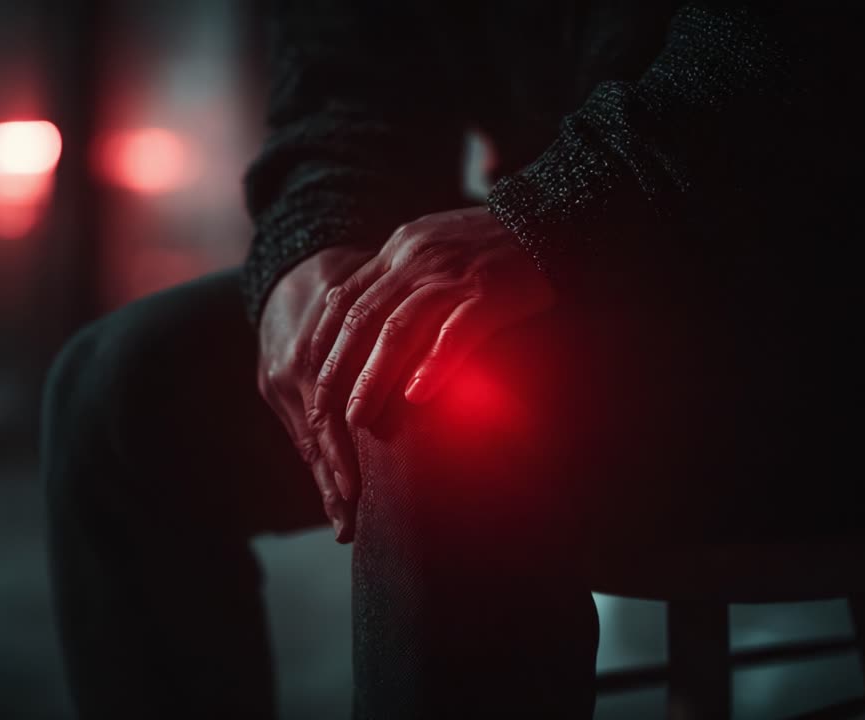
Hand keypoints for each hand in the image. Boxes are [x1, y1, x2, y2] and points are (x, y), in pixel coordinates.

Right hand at [258, 244, 376, 542]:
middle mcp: (289, 370)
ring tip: (346, 523)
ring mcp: (277, 380)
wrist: (296, 260)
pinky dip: (319, 461)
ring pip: (306, 442)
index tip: (358, 497)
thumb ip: (396, 330)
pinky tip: (335, 491)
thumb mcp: (372, 298)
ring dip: (326, 482)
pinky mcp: (272, 385)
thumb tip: (447, 355)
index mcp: (312, 351)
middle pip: (313, 441)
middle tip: (352, 527)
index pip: (326, 419)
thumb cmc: (353, 278)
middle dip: (332, 486)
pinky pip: (300, 431)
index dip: (341, 461)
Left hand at [310, 206, 555, 433]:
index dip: (323, 344)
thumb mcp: (432, 243)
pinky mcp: (490, 292)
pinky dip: (433, 365)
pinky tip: (416, 396)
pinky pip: (454, 333)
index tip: (310, 380)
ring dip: (373, 378)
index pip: (344, 300)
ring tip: (359, 417)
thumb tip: (359, 315)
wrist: (554, 213)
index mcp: (398, 248)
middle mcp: (417, 258)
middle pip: (362, 320)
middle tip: (323, 412)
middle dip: (338, 370)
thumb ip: (397, 274)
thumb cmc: (492, 242)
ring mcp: (452, 274)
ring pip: (397, 330)